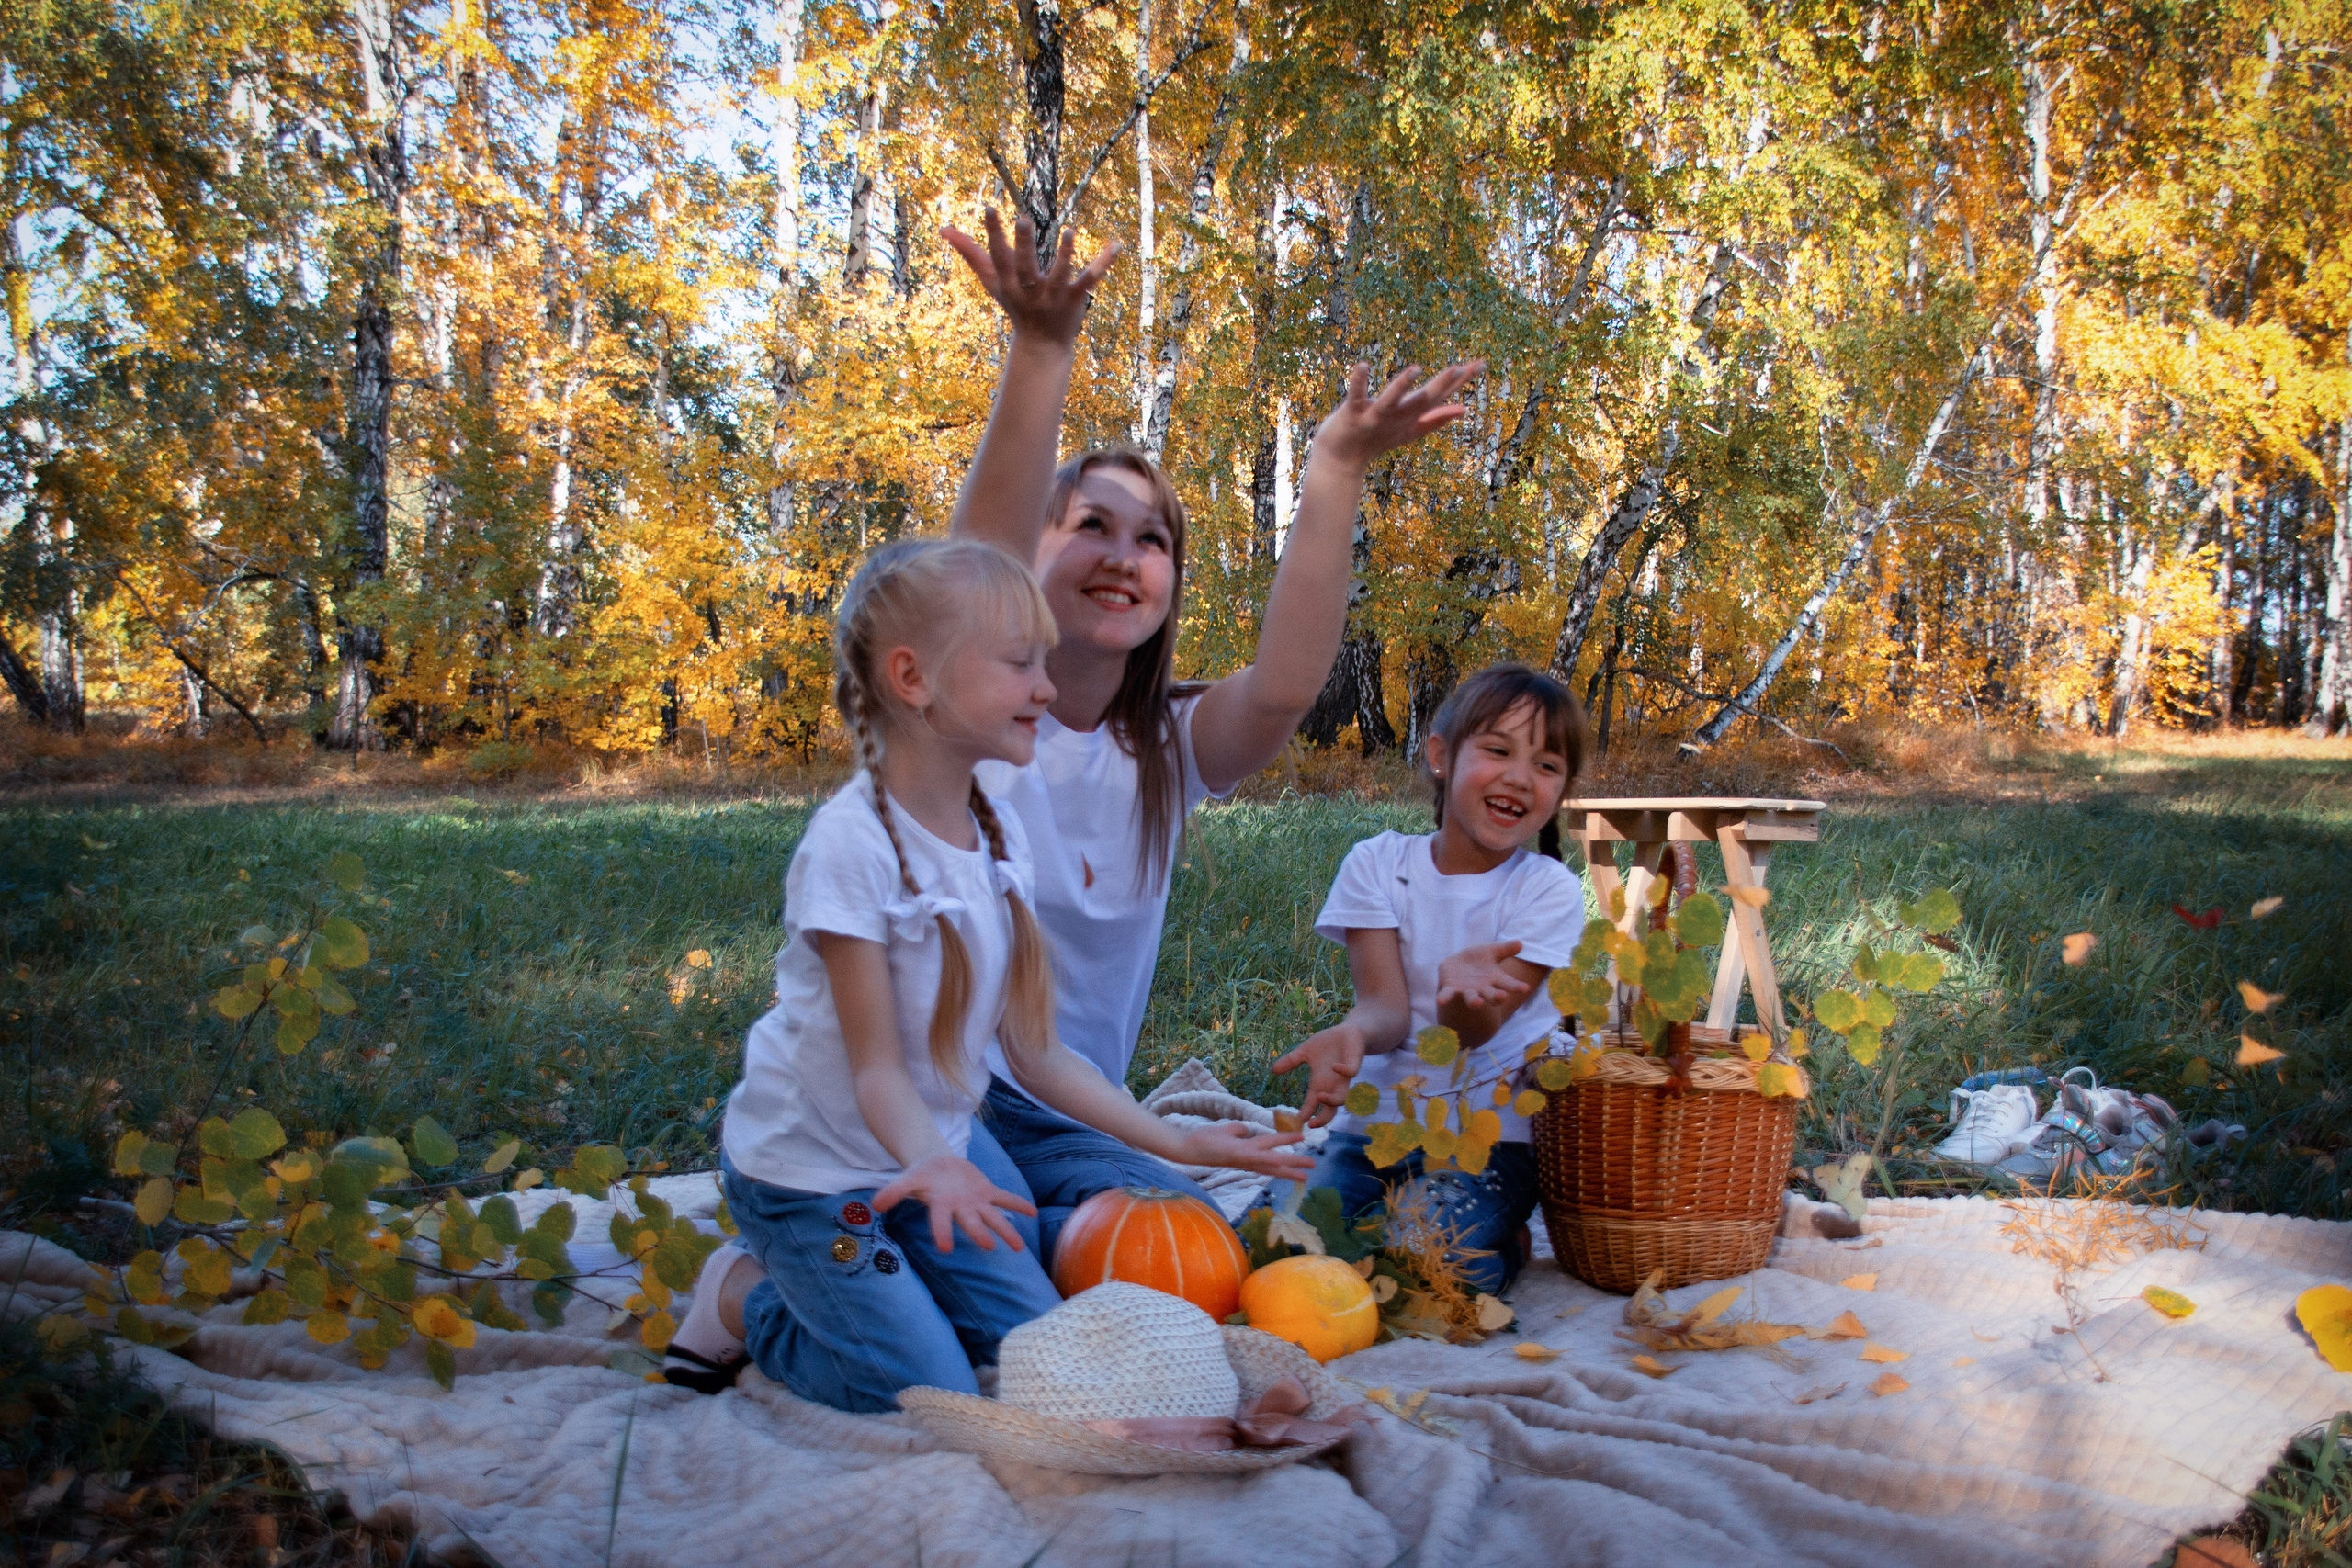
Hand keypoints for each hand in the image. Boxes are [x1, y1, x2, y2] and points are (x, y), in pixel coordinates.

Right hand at [873, 1153, 1037, 1254]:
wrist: (935, 1164)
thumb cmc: (920, 1176)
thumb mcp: (906, 1179)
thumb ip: (893, 1192)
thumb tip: (875, 1205)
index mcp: (940, 1207)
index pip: (940, 1222)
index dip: (942, 1233)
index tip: (945, 1249)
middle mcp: (960, 1209)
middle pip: (970, 1223)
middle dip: (979, 1234)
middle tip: (988, 1246)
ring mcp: (975, 1202)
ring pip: (992, 1217)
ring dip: (1006, 1231)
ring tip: (1019, 1248)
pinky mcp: (986, 1192)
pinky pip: (1004, 1198)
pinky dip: (1017, 1204)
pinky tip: (1032, 1213)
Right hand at [941, 208, 1121, 347]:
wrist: (1042, 346)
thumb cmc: (1015, 306)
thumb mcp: (991, 282)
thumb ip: (970, 254)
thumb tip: (943, 230)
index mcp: (1007, 284)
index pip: (998, 257)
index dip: (993, 234)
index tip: (991, 208)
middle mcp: (1029, 291)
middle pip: (1024, 267)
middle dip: (1023, 245)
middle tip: (1023, 220)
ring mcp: (1053, 297)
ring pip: (1059, 274)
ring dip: (1064, 255)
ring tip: (1069, 231)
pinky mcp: (1075, 299)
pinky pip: (1090, 280)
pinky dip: (1104, 262)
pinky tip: (1116, 244)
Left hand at [1175, 1122, 1315, 1181]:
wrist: (1186, 1147)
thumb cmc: (1202, 1140)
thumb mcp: (1224, 1132)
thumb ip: (1236, 1131)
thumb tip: (1246, 1129)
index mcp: (1246, 1154)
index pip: (1269, 1159)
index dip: (1285, 1160)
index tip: (1300, 1162)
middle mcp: (1247, 1159)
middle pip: (1275, 1164)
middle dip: (1294, 1166)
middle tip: (1313, 1168)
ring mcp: (1244, 1158)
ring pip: (1273, 1161)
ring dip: (1291, 1164)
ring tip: (1309, 1166)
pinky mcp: (1237, 1155)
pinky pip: (1259, 1157)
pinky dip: (1272, 1160)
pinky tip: (1284, 1160)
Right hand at [1272, 1022, 1369, 1128]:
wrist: (1348, 1031)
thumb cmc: (1327, 1044)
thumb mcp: (1305, 1051)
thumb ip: (1291, 1061)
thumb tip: (1273, 1070)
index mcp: (1320, 1083)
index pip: (1312, 1105)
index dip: (1305, 1115)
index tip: (1295, 1123)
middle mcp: (1332, 1084)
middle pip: (1330, 1110)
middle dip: (1322, 1119)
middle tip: (1311, 1124)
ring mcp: (1344, 1076)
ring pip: (1342, 1097)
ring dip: (1332, 1100)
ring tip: (1319, 1096)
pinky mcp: (1354, 1062)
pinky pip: (1351, 1072)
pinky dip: (1344, 1071)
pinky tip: (1334, 1066)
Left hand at [1311, 359, 1484, 470]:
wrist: (1342, 460)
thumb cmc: (1377, 439)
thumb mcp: (1410, 430)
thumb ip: (1436, 419)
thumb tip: (1464, 409)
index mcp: (1412, 416)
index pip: (1441, 395)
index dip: (1461, 381)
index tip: (1482, 363)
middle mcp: (1397, 417)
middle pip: (1422, 400)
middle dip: (1440, 385)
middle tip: (1460, 368)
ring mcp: (1375, 417)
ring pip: (1390, 401)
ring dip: (1402, 386)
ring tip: (1416, 369)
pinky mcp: (1352, 414)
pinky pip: (1355, 396)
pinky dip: (1358, 381)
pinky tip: (1362, 364)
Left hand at [1435, 941, 1532, 1010]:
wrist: (1457, 966)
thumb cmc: (1479, 960)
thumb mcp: (1491, 951)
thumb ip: (1505, 949)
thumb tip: (1520, 943)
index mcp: (1494, 979)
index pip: (1508, 983)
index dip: (1516, 986)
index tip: (1525, 988)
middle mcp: (1482, 988)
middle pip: (1491, 995)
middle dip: (1496, 996)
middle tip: (1502, 997)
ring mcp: (1467, 990)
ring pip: (1472, 998)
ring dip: (1474, 1001)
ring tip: (1478, 1003)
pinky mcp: (1451, 988)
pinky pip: (1447, 994)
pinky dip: (1444, 998)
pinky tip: (1441, 1001)